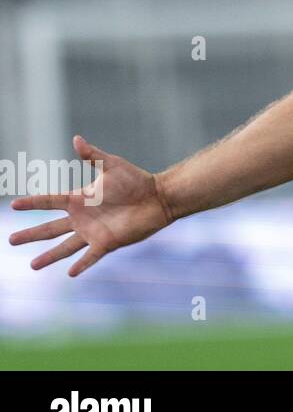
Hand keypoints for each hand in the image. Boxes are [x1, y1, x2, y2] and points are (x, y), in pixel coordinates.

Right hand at [8, 135, 172, 275]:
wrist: (158, 197)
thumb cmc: (136, 180)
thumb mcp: (112, 165)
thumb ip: (92, 155)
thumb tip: (76, 138)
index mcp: (79, 199)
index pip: (49, 202)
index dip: (32, 203)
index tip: (14, 205)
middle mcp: (82, 218)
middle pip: (50, 228)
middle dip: (31, 235)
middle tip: (10, 240)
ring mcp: (93, 232)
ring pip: (65, 246)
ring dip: (49, 256)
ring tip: (32, 265)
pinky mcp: (107, 242)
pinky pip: (91, 256)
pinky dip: (81, 264)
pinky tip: (70, 273)